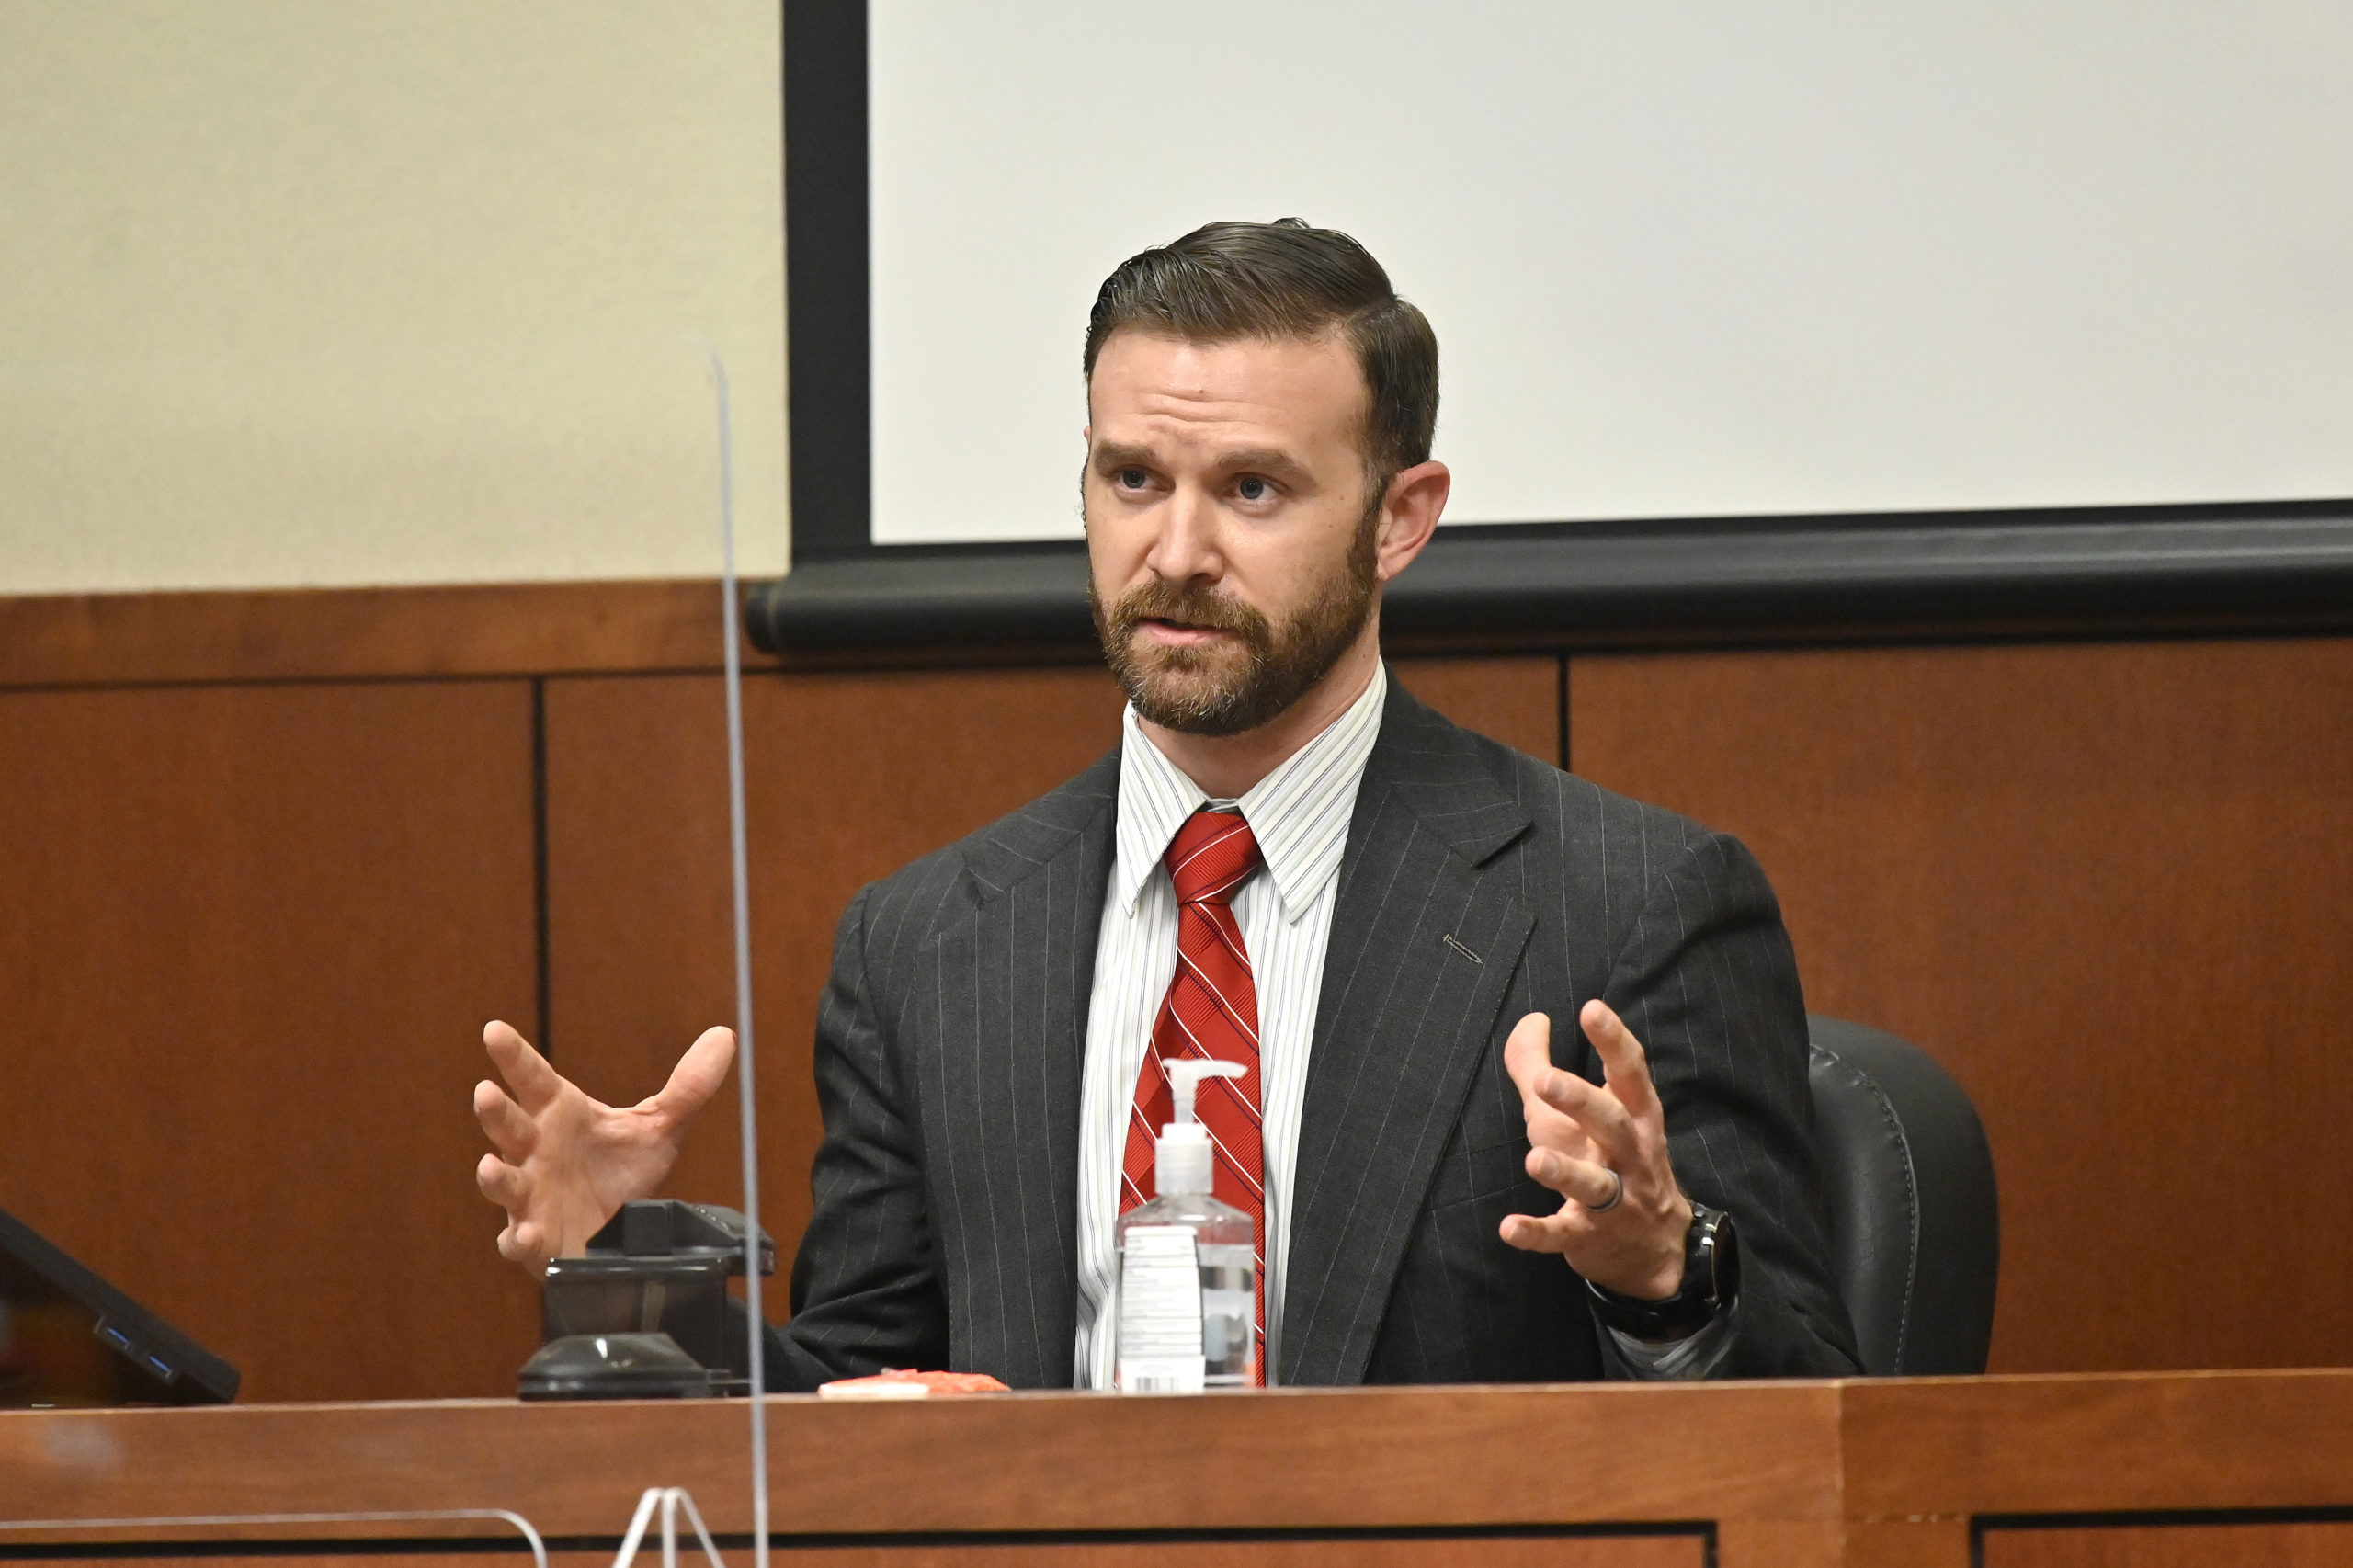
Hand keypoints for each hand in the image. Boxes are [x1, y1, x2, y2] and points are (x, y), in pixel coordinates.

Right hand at [472, 1020, 736, 1271]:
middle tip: (486, 1091)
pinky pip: (519, 1240)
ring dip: (494, 1176)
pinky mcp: (536, 1238)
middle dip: (495, 1111)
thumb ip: (688, 1086)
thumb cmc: (621, 1172)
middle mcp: (535, 1152)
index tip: (495, 1030)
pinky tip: (522, 1237)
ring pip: (503, 1182)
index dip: (514, 1055)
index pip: (533, 1078)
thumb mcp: (659, 1127)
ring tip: (490, 1167)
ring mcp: (530, 1196)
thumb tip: (724, 1035)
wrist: (619, 1233)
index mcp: (559, 1115)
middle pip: (507, 1126)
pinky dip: (518, 1240)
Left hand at [1499, 1001, 1691, 1299]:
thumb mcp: (1584, 1112)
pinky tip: (1509, 1228)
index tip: (1591, 1009)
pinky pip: (1561, 1235)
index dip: (1613, 1040)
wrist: (1656, 1248)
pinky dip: (1536, 1233)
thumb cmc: (1610, 1160)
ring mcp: (1613, 1200)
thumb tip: (1531, 1019)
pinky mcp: (1587, 1237)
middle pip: (1610, 1124)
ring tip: (1535, 1160)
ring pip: (1592, 1184)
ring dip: (1564, 1173)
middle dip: (1582, 1102)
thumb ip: (1545, 1064)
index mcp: (1633, 1115)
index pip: (1629, 1072)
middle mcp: (1628, 1155)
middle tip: (1547, 1081)